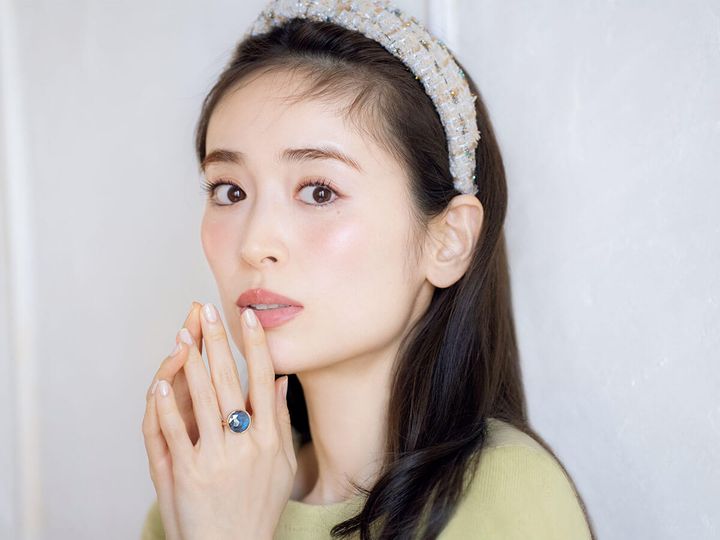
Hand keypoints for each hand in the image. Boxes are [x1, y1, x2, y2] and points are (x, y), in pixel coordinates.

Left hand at [144, 302, 295, 539]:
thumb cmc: (259, 507)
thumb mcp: (282, 465)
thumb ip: (280, 420)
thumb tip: (279, 380)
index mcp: (270, 438)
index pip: (263, 379)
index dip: (255, 345)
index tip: (249, 317)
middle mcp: (245, 443)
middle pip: (228, 380)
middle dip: (217, 341)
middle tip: (209, 311)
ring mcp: (215, 457)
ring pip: (200, 398)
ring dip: (189, 362)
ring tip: (184, 334)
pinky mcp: (188, 472)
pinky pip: (173, 430)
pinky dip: (166, 404)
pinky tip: (161, 381)